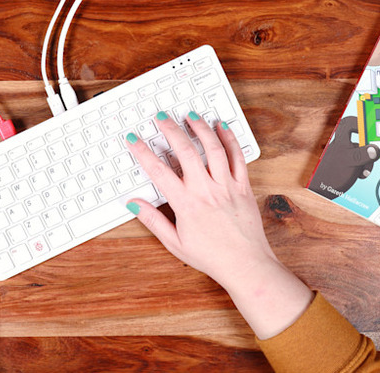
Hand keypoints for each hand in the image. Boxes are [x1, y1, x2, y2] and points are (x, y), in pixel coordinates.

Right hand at [125, 111, 311, 338]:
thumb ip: (153, 220)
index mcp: (186, 204)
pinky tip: (222, 127)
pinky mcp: (243, 187)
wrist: (245, 264)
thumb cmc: (211, 256)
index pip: (158, 171)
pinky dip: (229, 139)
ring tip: (190, 115)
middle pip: (185, 151)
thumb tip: (134, 204)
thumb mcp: (174, 243)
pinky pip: (237, 157)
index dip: (142, 152)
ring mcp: (227, 186)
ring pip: (213, 148)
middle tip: (161, 117)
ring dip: (200, 128)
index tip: (133, 139)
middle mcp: (206, 190)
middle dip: (170, 130)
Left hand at [308, 116, 379, 198]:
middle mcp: (343, 145)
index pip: (349, 122)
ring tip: (364, 171)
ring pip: (364, 152)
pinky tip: (360, 175)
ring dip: (367, 162)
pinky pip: (361, 162)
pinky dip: (364, 167)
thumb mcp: (350, 162)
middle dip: (370, 149)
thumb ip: (362, 154)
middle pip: (362, 139)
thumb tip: (375, 149)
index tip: (372, 128)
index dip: (360, 121)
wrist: (322, 193)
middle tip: (372, 156)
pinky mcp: (349, 164)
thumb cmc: (331, 175)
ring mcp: (346, 155)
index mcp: (341, 139)